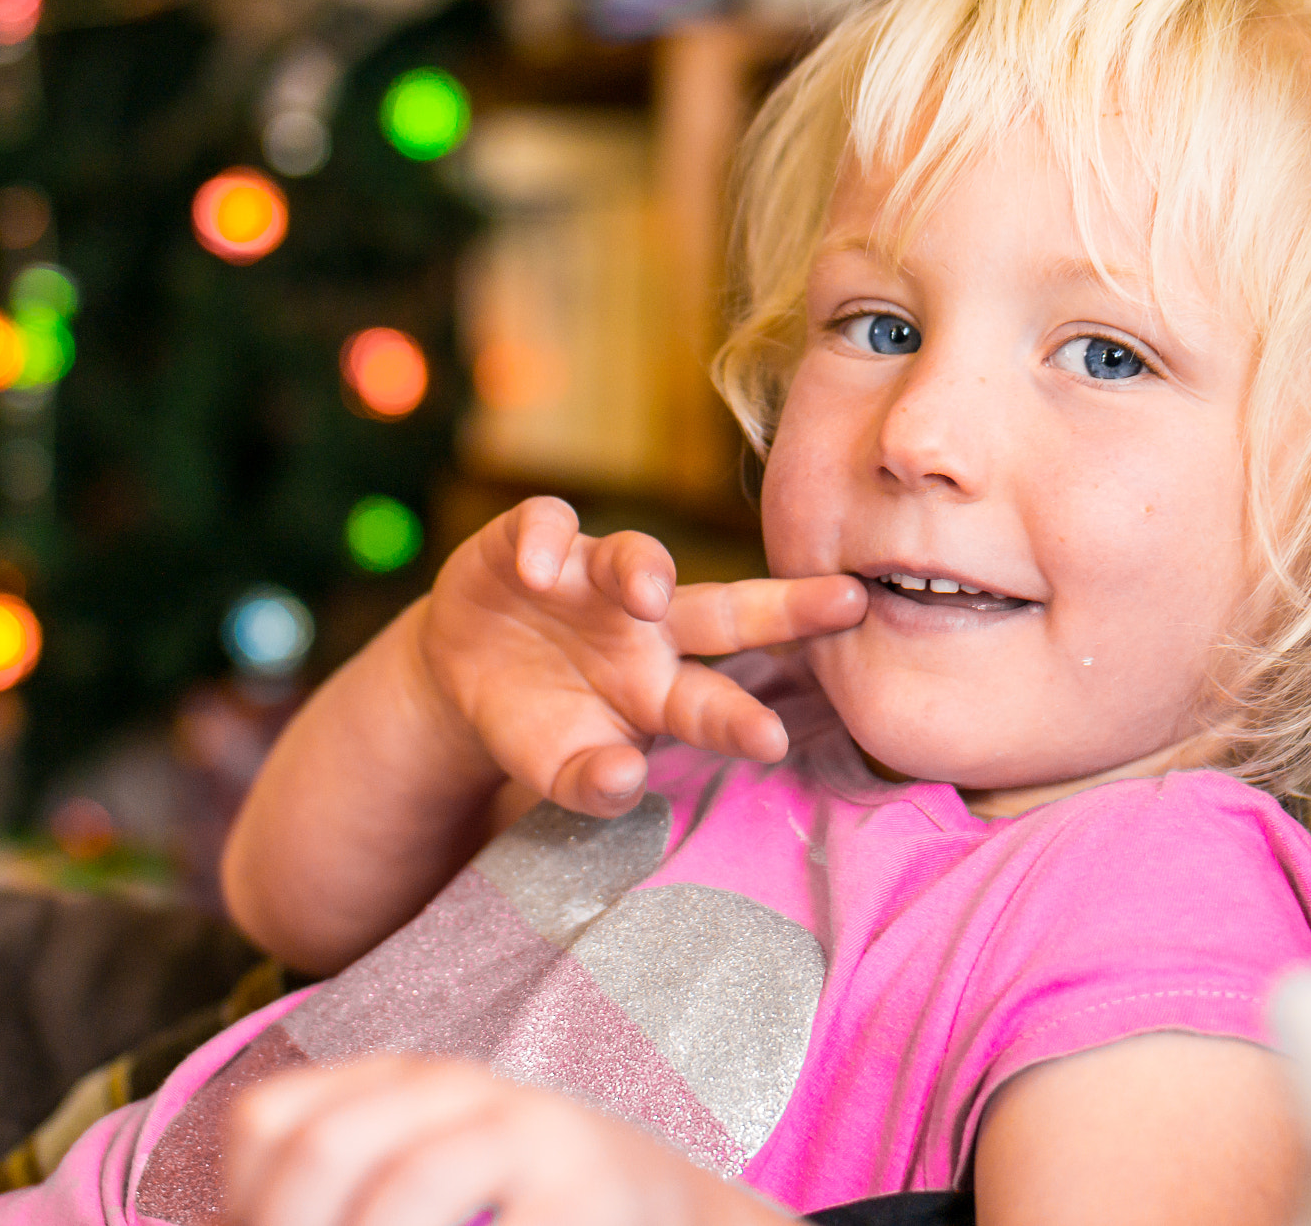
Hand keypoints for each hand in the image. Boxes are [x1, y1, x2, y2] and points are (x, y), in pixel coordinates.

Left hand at [226, 1055, 798, 1225]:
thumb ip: (342, 1199)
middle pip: (320, 1151)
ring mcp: (528, 1133)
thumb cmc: (529, 1219)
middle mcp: (461, 1088)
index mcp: (406, 1083)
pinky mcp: (581, 1197)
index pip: (271, 1124)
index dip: (242, 1211)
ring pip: (393, 1198)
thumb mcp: (428, 1186)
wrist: (677, 1220)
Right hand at [417, 497, 865, 817]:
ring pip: (636, 556)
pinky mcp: (533, 541)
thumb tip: (626, 777)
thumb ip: (593, 785)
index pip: (718, 705)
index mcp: (663, 690)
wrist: (463, 669)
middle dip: (786, 607)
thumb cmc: (535, 724)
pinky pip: (546, 526)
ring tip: (646, 592)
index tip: (774, 742)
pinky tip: (536, 570)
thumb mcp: (559, 769)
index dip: (742, 722)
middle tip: (846, 601)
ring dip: (644, 569)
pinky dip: (543, 542)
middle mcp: (648, 626)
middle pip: (724, 612)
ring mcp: (593, 577)